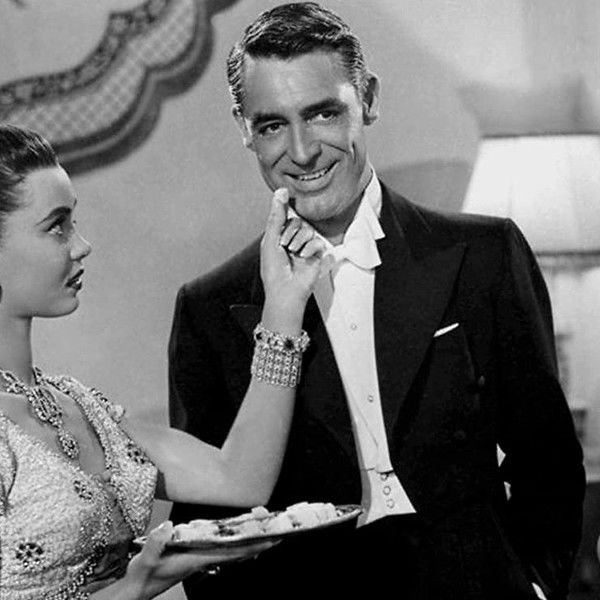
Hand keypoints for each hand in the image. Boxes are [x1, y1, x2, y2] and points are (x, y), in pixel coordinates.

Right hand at [122, 521, 276, 598]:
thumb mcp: (146, 559)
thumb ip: (157, 543)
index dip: (252, 544)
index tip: (271, 538)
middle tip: (278, 529)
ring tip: (266, 529)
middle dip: (258, 540)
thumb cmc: (143, 575)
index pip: (231, 551)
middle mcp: (203, 559)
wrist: (137, 589)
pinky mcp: (196, 556)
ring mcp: (201, 558)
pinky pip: (223, 549)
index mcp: (197, 559)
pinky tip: (242, 539)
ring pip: (233, 550)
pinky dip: (236, 543)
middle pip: (238, 550)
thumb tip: (169, 526)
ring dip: (250, 540)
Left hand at [260, 188, 324, 316]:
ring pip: (308, 229)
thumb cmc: (273, 271)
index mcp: (277, 235)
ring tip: (293, 252)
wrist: (285, 291)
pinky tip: (303, 257)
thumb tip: (280, 194)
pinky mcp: (317, 254)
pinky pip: (317, 241)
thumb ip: (276, 216)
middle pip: (298, 220)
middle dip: (290, 231)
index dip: (284, 214)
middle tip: (285, 244)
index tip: (283, 212)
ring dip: (299, 241)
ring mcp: (304, 246)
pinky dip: (309, 249)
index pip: (284, 215)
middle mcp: (291, 239)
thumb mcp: (270, 239)